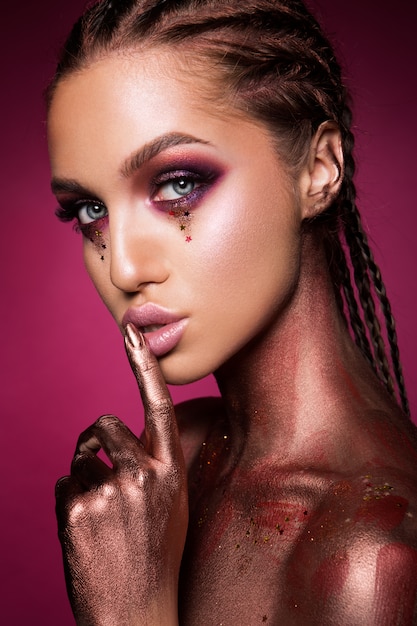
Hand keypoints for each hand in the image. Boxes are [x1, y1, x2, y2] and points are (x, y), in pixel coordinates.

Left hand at [55, 324, 187, 625]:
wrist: (136, 612)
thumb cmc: (154, 555)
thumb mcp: (170, 505)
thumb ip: (153, 466)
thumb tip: (116, 441)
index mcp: (170, 471)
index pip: (158, 407)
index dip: (143, 367)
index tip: (131, 333)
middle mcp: (144, 476)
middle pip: (104, 426)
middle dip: (92, 438)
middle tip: (92, 462)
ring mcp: (110, 493)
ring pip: (80, 460)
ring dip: (83, 479)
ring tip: (98, 517)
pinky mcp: (77, 511)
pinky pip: (62, 486)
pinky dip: (68, 503)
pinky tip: (84, 533)